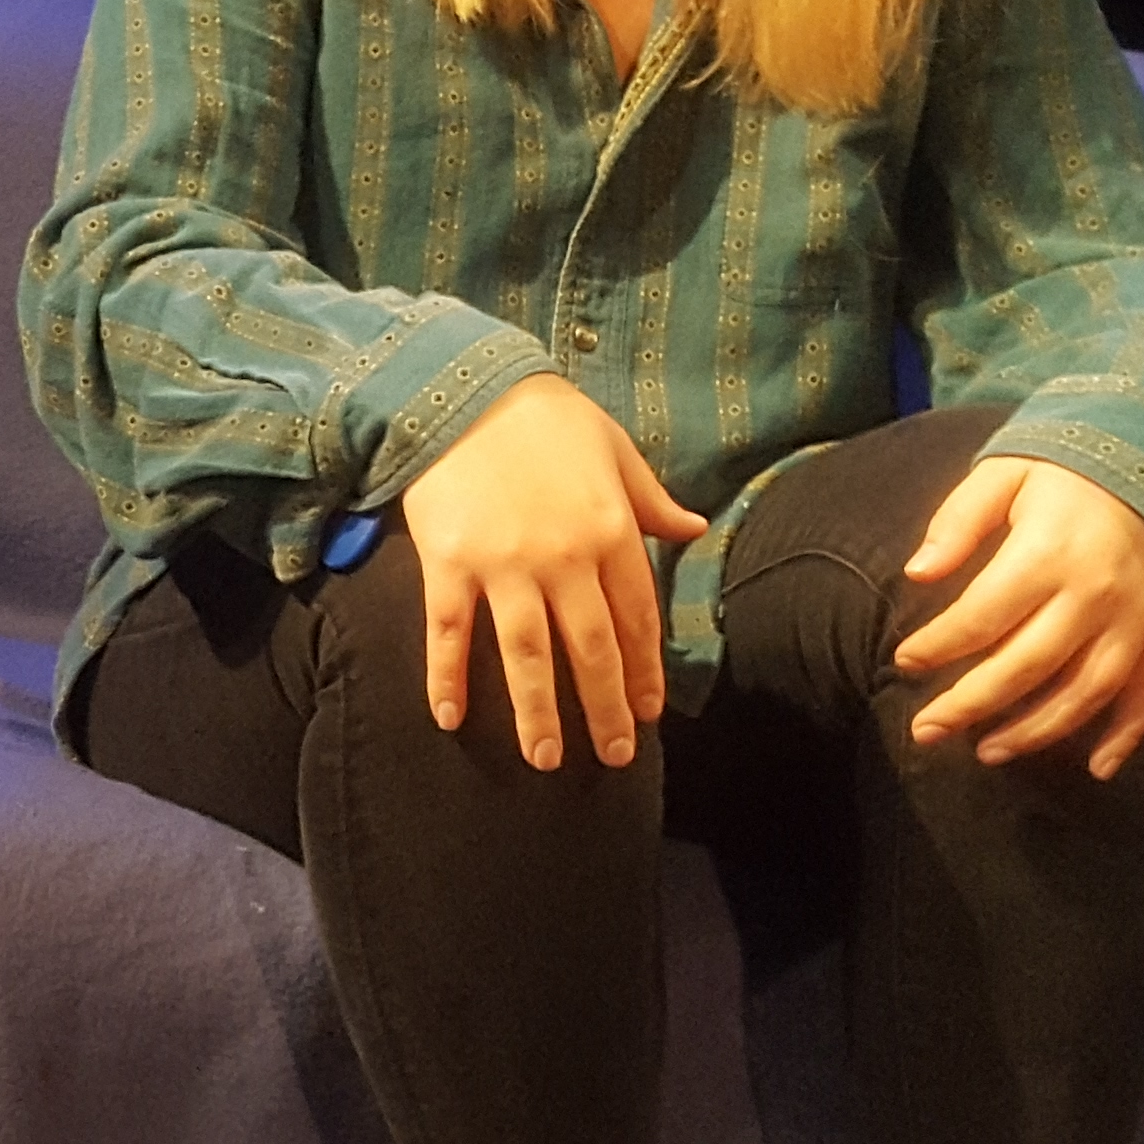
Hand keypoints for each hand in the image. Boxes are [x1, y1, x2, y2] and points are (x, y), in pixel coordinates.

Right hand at [400, 372, 707, 771]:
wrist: (463, 384)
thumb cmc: (546, 417)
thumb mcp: (615, 450)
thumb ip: (651, 499)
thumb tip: (695, 528)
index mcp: (611, 530)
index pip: (636, 618)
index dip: (643, 671)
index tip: (647, 713)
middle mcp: (564, 557)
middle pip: (589, 650)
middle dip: (604, 708)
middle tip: (613, 756)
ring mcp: (504, 564)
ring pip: (526, 655)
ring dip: (537, 712)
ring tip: (546, 759)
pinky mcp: (449, 563)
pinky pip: (450, 632)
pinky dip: (448, 677)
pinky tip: (450, 717)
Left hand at [892, 456, 1143, 778]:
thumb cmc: (1074, 473)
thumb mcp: (1009, 473)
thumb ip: (960, 520)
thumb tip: (917, 574)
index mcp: (1048, 554)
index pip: (981, 617)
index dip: (938, 646)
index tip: (904, 662)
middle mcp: (1095, 597)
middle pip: (1025, 668)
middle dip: (970, 705)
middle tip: (926, 730)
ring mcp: (1136, 624)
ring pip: (1082, 696)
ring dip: (1034, 733)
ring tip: (987, 751)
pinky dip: (1126, 738)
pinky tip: (1097, 769)